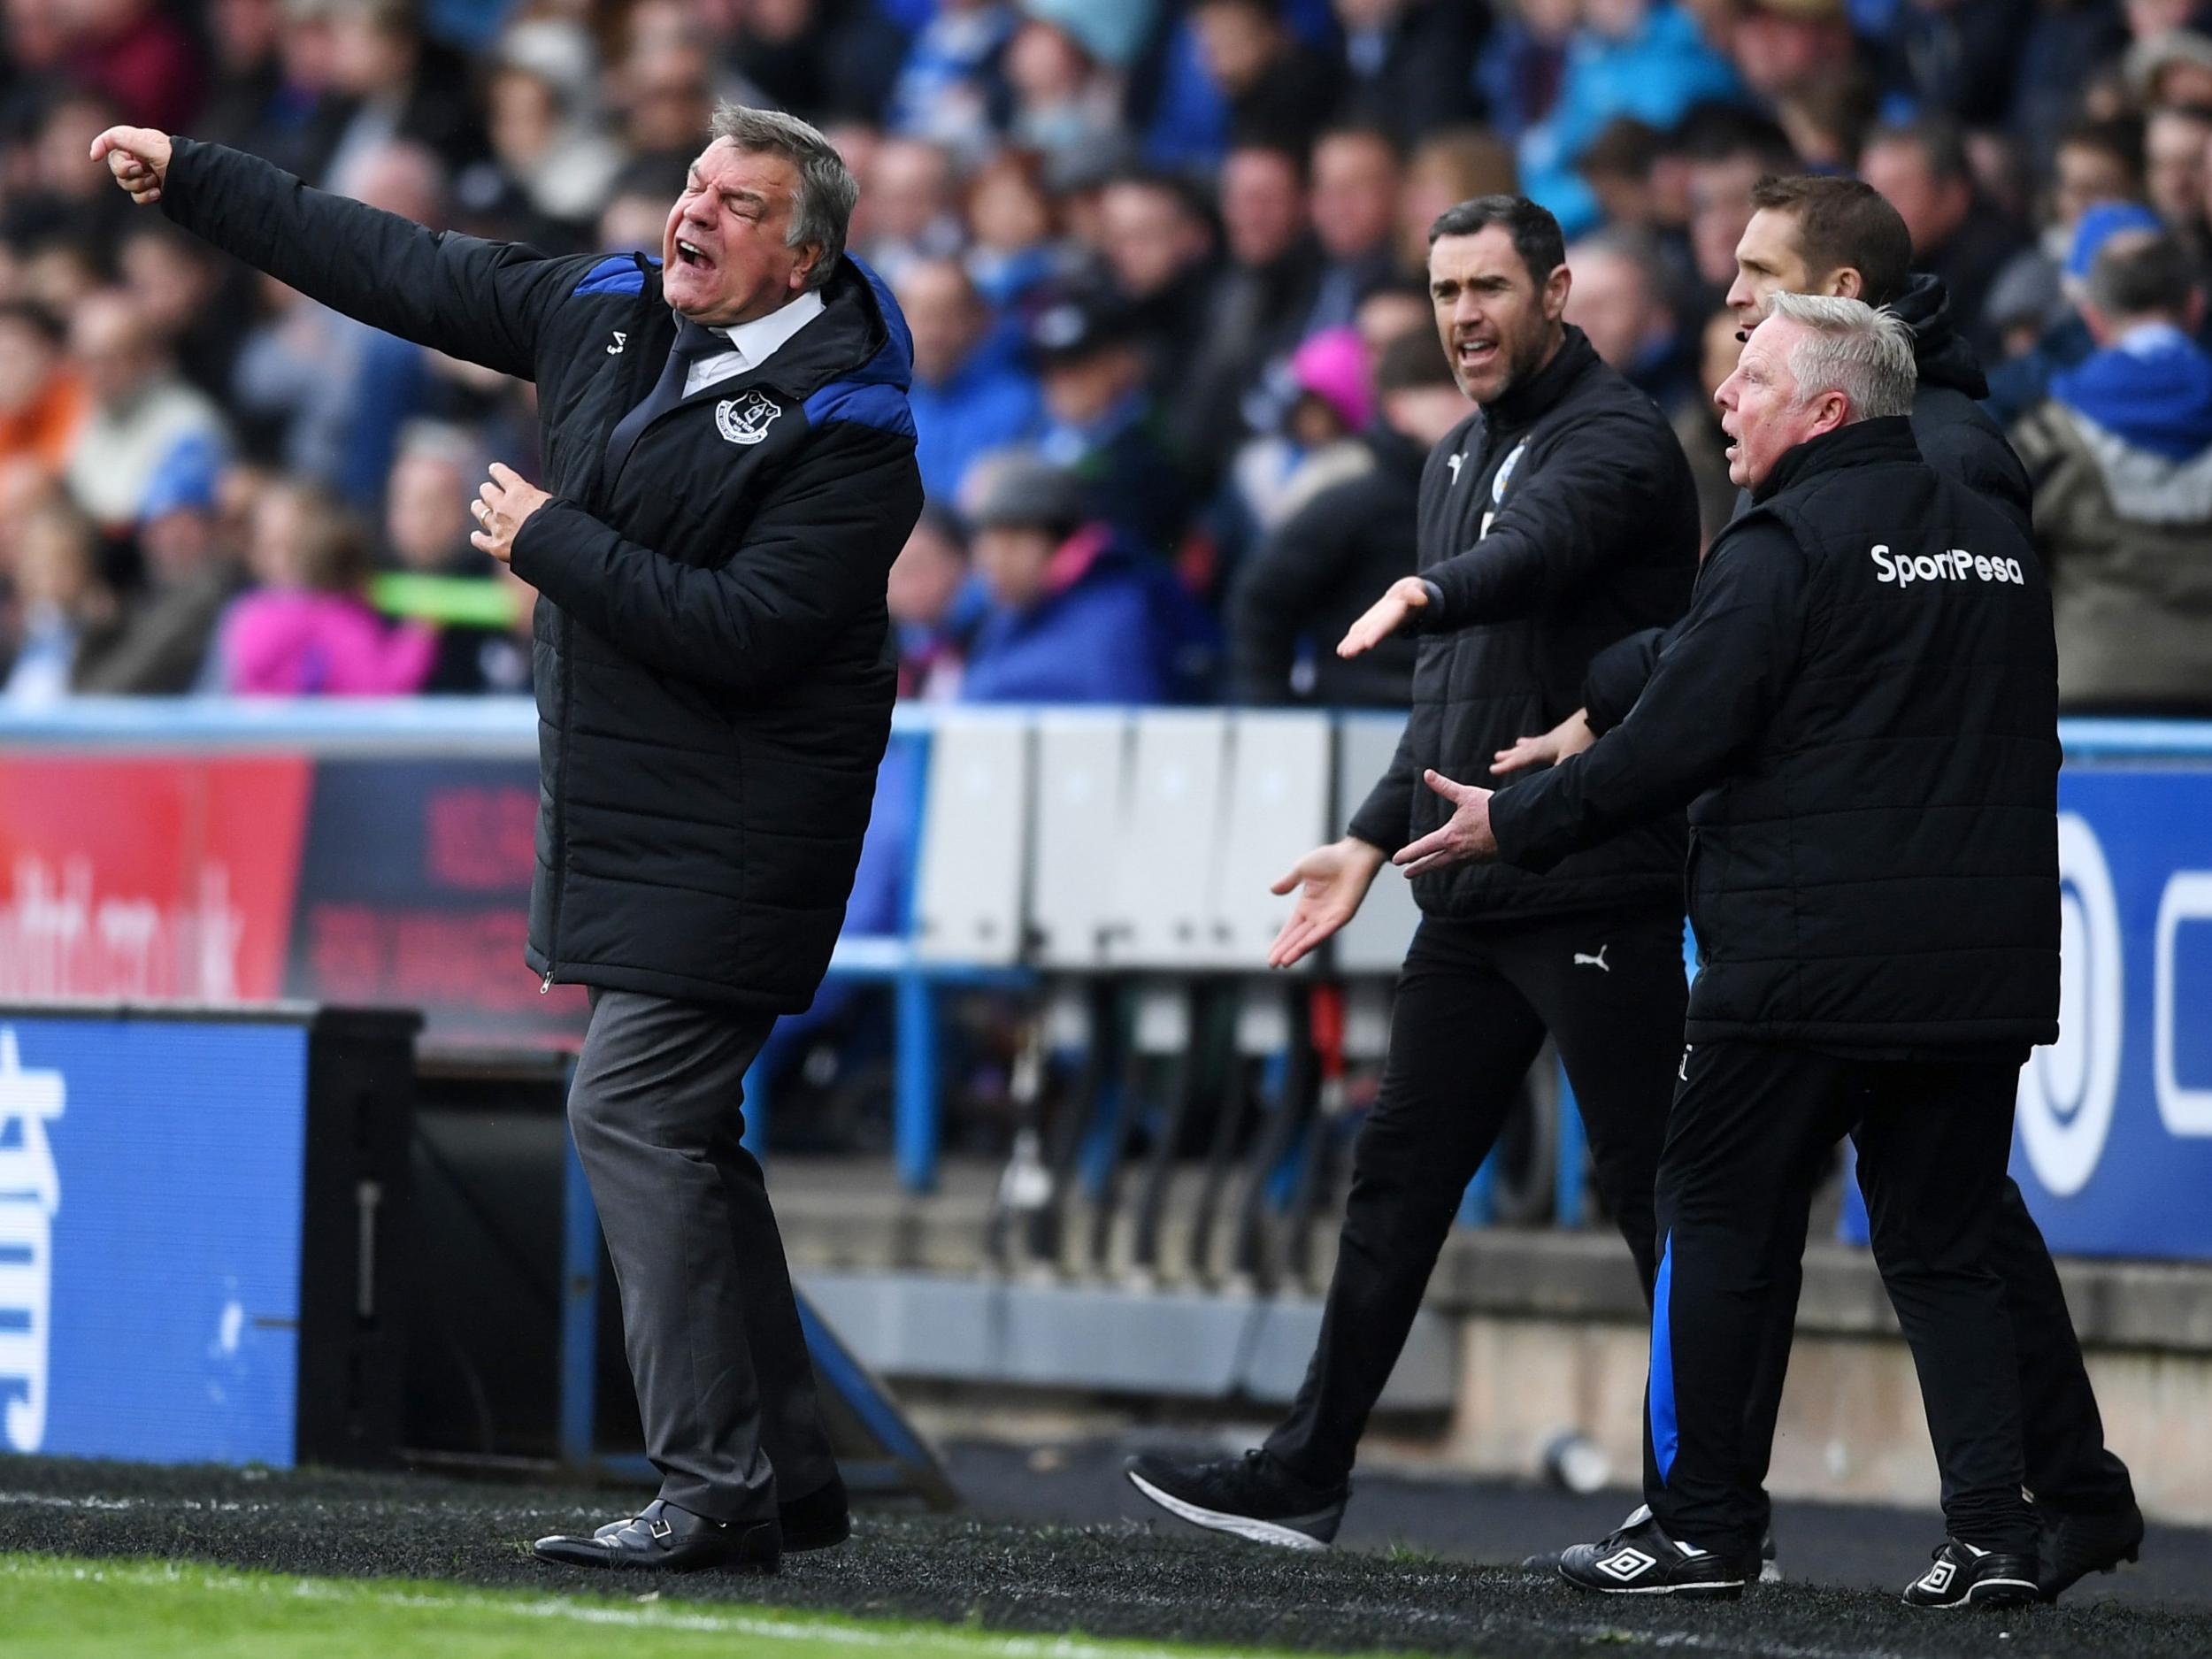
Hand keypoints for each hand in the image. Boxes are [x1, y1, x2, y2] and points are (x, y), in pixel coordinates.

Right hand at [90, 126, 173, 205]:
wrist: (200, 184)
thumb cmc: (179, 161)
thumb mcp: (153, 147)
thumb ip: (128, 141)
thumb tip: (107, 141)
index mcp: (139, 141)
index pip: (112, 140)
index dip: (100, 146)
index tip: (95, 157)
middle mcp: (140, 157)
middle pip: (115, 166)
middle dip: (125, 171)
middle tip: (141, 170)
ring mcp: (145, 175)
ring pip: (125, 183)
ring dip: (138, 185)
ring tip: (155, 182)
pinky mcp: (151, 190)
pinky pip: (136, 196)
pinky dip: (145, 196)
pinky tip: (158, 193)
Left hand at [470, 462, 552, 564]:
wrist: (554, 546)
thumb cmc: (561, 522)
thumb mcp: (554, 501)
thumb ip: (539, 499)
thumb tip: (539, 501)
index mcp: (519, 492)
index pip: (503, 475)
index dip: (497, 471)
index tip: (494, 468)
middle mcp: (503, 506)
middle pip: (488, 493)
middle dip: (487, 490)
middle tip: (486, 489)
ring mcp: (497, 526)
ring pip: (480, 512)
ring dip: (478, 508)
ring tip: (477, 506)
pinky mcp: (496, 546)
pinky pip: (480, 541)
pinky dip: (477, 538)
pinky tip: (475, 536)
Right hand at [1266, 837, 1385, 968]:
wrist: (1353, 854)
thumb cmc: (1330, 859)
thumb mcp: (1301, 869)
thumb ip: (1288, 881)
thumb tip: (1272, 890)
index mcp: (1307, 906)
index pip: (1291, 929)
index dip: (1281, 941)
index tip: (1270, 955)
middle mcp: (1317, 915)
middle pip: (1298, 937)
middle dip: (1285, 950)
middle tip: (1272, 964)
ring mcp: (1330, 917)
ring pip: (1310, 938)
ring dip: (1297, 950)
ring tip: (1284, 962)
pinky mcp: (1342, 916)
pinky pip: (1325, 931)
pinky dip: (1313, 940)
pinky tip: (1302, 948)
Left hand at [1337, 576, 1429, 658]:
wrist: (1409, 597)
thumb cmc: (1414, 591)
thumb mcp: (1416, 588)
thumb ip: (1415, 593)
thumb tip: (1422, 599)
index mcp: (1399, 614)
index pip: (1387, 624)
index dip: (1378, 632)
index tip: (1368, 643)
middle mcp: (1387, 624)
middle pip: (1373, 634)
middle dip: (1361, 643)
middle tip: (1349, 652)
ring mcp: (1378, 625)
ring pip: (1364, 636)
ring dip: (1354, 645)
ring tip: (1344, 653)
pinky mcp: (1370, 624)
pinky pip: (1359, 633)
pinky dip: (1351, 641)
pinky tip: (1341, 651)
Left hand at [1394, 770, 1496, 876]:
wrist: (1518, 826)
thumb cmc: (1491, 809)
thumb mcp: (1465, 795)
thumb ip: (1444, 786)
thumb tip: (1427, 773)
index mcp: (1449, 837)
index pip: (1422, 848)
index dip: (1408, 854)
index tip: (1396, 860)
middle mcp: (1457, 851)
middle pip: (1432, 863)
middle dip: (1418, 868)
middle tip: (1406, 874)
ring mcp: (1470, 857)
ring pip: (1447, 866)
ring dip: (1434, 868)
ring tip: (1426, 869)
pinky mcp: (1482, 859)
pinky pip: (1462, 864)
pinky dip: (1452, 865)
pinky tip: (1452, 863)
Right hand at [1491, 708, 1596, 776]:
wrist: (1598, 714)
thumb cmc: (1583, 738)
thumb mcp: (1569, 760)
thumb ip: (1558, 775)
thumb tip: (1549, 792)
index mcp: (1543, 748)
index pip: (1521, 759)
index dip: (1507, 765)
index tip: (1492, 769)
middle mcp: (1547, 741)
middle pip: (1525, 749)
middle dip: (1511, 754)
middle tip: (1497, 755)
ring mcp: (1558, 735)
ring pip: (1536, 742)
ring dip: (1525, 745)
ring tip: (1518, 743)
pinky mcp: (1570, 732)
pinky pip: (1549, 739)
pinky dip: (1543, 741)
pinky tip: (1549, 740)